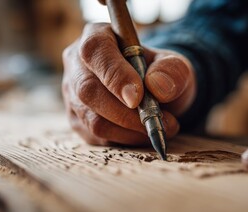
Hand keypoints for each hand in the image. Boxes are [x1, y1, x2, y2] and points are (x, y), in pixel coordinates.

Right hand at [62, 23, 195, 145]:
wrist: (155, 91)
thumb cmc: (160, 72)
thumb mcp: (174, 64)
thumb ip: (172, 70)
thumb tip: (157, 86)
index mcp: (97, 35)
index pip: (95, 51)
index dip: (114, 75)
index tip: (138, 97)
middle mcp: (76, 62)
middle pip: (87, 89)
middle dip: (124, 112)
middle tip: (156, 120)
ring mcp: (72, 92)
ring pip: (92, 118)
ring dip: (129, 129)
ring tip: (158, 127)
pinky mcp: (76, 118)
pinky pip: (95, 136)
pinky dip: (124, 139)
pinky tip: (142, 133)